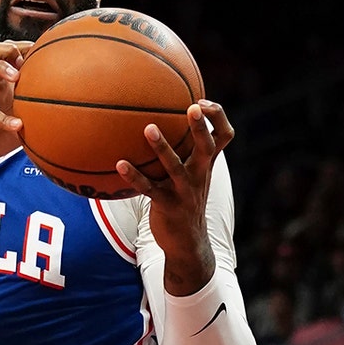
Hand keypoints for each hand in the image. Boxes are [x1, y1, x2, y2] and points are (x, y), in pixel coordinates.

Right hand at [0, 40, 31, 171]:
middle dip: (8, 48)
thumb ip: (37, 118)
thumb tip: (69, 124)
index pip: (8, 51)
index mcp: (0, 83)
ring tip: (17, 77)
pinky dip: (2, 118)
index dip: (25, 45)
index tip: (44, 52)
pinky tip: (17, 125)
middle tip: (24, 61)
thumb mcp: (18, 122)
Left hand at [115, 99, 234, 294]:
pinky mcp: (167, 205)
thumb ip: (184, 151)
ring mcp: (185, 191)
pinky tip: (119, 164)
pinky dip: (134, 176)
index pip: (224, 136)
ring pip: (175, 166)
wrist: (187, 242)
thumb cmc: (184, 199)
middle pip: (206, 148)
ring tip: (148, 128)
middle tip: (191, 108)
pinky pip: (149, 188)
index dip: (217, 117)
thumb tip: (161, 118)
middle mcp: (200, 175)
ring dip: (162, 147)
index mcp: (206, 165)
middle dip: (200, 127)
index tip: (201, 101)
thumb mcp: (191, 175)